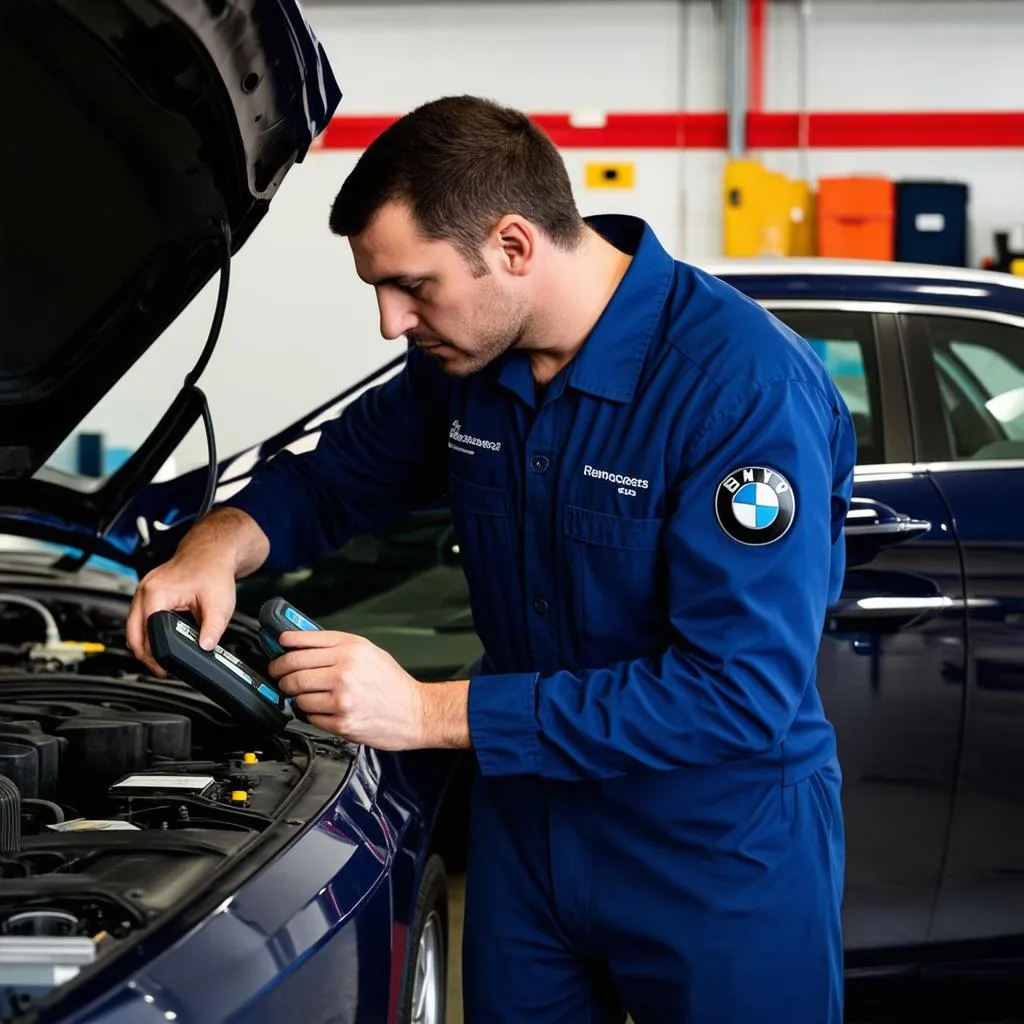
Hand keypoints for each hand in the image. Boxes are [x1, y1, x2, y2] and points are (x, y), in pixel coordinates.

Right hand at [125, 507, 268, 676]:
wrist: (212, 551)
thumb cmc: (213, 572)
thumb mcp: (219, 605)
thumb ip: (212, 630)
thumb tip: (204, 648)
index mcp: (156, 594)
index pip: (146, 634)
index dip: (155, 655)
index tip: (165, 668)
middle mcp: (144, 592)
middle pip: (132, 634)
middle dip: (145, 655)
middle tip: (162, 670)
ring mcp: (144, 591)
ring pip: (133, 627)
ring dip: (144, 644)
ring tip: (161, 659)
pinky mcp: (149, 593)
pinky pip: (139, 618)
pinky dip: (146, 631)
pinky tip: (160, 640)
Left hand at [269, 630, 427, 748]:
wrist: (416, 712)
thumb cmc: (393, 683)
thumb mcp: (369, 651)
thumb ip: (336, 645)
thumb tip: (301, 643)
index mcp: (351, 649)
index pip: (301, 644)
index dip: (282, 647)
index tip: (277, 649)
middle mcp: (345, 671)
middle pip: (293, 670)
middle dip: (281, 674)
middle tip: (281, 676)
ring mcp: (342, 698)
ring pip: (297, 695)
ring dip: (296, 696)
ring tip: (308, 694)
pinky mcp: (341, 723)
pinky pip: (309, 716)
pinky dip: (311, 713)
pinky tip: (323, 709)